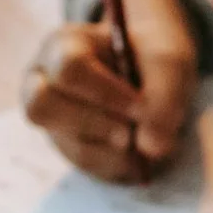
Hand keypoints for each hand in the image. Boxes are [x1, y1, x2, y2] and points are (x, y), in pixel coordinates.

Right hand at [21, 0, 199, 182]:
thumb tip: (152, 148)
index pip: (68, 68)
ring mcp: (53, 118)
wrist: (153, 70)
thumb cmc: (152, 57)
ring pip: (68, 143)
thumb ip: (164, 97)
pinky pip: (87, 166)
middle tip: (133, 130)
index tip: (141, 107)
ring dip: (115, 149)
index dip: (105, 93)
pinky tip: (139, 152)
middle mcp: (44, 81)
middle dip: (97, 124)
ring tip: (143, 138)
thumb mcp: (168, 62)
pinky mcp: (69, 146)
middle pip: (43, 107)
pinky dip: (120, 164)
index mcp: (64, 46)